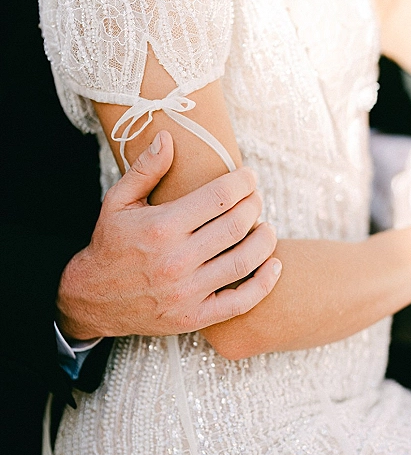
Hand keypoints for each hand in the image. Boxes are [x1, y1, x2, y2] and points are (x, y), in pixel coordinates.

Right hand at [57, 131, 279, 338]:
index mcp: (161, 227)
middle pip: (236, 226)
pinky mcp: (194, 317)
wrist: (92, 299)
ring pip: (244, 261)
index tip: (249, 176)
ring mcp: (187, 292)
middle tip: (256, 199)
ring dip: (265, 240)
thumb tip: (169, 138)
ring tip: (266, 227)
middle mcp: (176, 260)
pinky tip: (274, 265)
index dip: (242, 183)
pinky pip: (241, 301)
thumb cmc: (110, 245)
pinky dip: (264, 283)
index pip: (219, 197)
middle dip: (254, 206)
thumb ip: (145, 170)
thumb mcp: (118, 202)